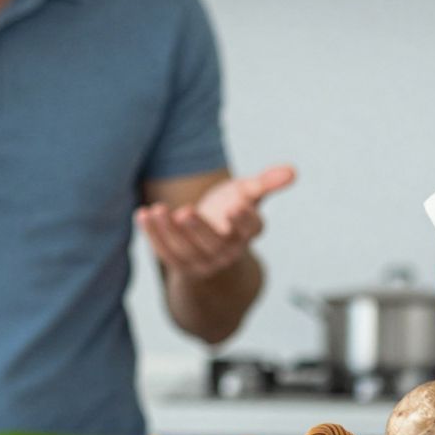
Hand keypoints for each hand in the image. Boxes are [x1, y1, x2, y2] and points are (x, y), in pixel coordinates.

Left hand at [137, 165, 296, 280]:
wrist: (211, 241)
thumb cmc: (230, 211)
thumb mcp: (248, 194)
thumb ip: (267, 182)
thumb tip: (292, 171)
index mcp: (247, 233)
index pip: (250, 228)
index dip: (244, 219)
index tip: (239, 206)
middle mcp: (227, 251)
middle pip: (214, 243)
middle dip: (199, 229)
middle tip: (185, 211)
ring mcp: (203, 261)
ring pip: (185, 249)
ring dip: (169, 231)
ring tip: (156, 210)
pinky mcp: (180, 264)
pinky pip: (165, 252)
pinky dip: (153, 235)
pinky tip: (143, 214)